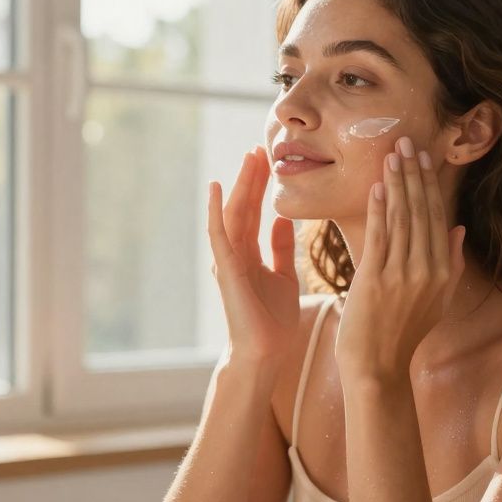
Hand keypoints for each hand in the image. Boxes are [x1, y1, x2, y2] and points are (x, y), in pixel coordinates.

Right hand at [207, 147, 299, 367]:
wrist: (266, 353)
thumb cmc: (273, 321)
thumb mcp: (284, 277)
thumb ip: (281, 249)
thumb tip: (283, 220)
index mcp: (250, 255)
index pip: (255, 212)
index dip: (261, 187)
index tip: (268, 160)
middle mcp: (236, 254)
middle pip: (244, 208)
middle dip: (251, 178)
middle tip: (259, 148)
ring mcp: (229, 260)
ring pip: (233, 215)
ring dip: (239, 186)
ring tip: (247, 158)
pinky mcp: (226, 269)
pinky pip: (219, 234)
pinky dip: (217, 210)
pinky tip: (218, 188)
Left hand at [334, 136, 465, 383]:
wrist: (378, 367)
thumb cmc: (402, 334)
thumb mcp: (438, 301)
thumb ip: (451, 263)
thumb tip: (457, 228)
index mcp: (444, 272)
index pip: (437, 218)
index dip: (429, 185)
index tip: (423, 157)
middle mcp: (428, 271)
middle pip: (421, 212)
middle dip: (413, 174)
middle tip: (405, 142)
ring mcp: (402, 275)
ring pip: (401, 219)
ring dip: (396, 183)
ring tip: (391, 155)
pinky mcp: (376, 280)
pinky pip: (380, 236)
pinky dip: (379, 209)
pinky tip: (378, 186)